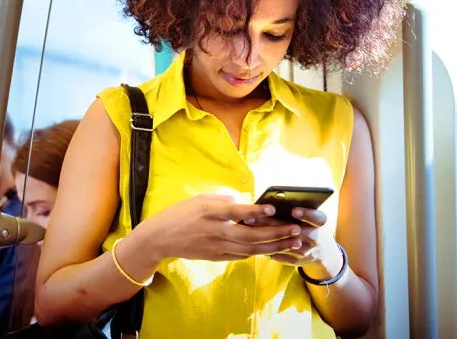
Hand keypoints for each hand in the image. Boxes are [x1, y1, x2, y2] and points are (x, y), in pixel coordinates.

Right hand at [142, 194, 303, 261]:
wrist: (160, 238)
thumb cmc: (180, 214)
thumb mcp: (200, 199)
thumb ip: (224, 200)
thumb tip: (245, 204)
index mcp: (211, 213)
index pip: (237, 212)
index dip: (256, 210)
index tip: (273, 207)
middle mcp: (216, 232)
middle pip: (251, 235)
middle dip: (276, 233)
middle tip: (296, 229)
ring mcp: (217, 247)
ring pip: (251, 249)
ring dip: (274, 246)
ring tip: (293, 242)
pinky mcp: (217, 257)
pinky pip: (242, 255)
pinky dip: (259, 252)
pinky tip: (273, 248)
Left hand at [244, 207, 341, 274]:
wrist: (322, 252)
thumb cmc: (311, 226)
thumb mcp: (311, 218)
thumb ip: (297, 210)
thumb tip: (273, 198)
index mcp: (319, 225)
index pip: (317, 218)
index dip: (307, 214)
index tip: (294, 210)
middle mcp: (314, 239)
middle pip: (294, 231)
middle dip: (273, 223)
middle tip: (254, 216)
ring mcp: (305, 252)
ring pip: (283, 244)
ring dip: (265, 236)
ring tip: (248, 225)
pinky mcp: (295, 261)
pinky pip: (278, 255)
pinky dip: (265, 247)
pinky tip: (250, 238)